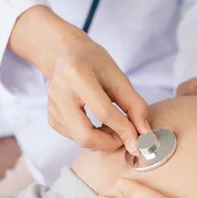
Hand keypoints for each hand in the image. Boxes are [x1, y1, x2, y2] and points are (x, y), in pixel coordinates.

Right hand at [9, 5, 148, 153]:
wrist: (65, 54)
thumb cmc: (94, 62)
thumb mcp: (119, 77)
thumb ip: (134, 105)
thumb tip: (145, 134)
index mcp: (76, 75)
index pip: (103, 112)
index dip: (124, 129)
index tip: (139, 139)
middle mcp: (59, 93)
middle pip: (84, 135)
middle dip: (110, 143)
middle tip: (126, 137)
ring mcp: (52, 108)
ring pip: (80, 140)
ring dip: (103, 141)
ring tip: (116, 127)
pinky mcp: (51, 118)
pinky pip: (75, 138)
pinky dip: (93, 138)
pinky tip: (101, 125)